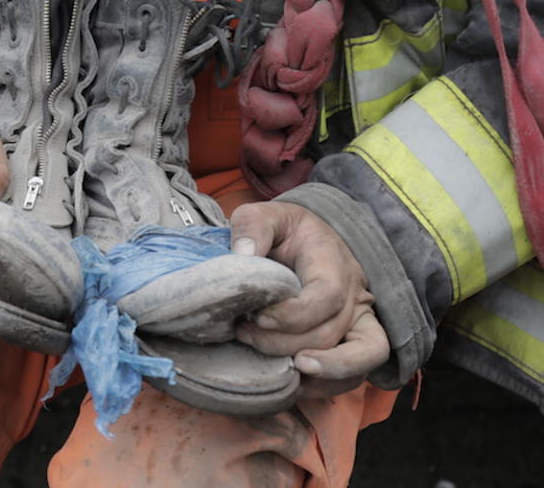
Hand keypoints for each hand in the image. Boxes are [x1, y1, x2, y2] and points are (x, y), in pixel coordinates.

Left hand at [229, 201, 389, 398]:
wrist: (305, 240)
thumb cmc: (284, 231)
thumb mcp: (264, 215)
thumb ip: (252, 227)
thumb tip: (242, 255)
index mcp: (333, 262)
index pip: (326, 296)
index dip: (292, 315)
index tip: (256, 315)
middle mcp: (356, 294)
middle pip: (331, 332)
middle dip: (285, 343)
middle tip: (245, 334)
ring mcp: (360, 320)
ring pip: (360, 359)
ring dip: (318, 373)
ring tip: (280, 372)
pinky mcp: (355, 340)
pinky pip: (357, 373)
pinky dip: (328, 386)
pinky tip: (293, 384)